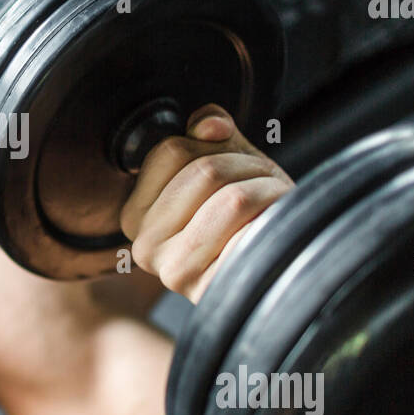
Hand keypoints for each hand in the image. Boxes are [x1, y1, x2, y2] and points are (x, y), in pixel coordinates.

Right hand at [119, 104, 293, 302]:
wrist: (278, 271)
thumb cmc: (247, 216)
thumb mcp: (225, 163)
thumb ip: (209, 134)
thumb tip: (209, 125)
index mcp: (135, 213)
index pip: (171, 150)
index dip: (215, 144)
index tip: (235, 161)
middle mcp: (144, 244)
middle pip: (204, 170)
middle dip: (248, 165)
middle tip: (265, 181)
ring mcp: (175, 270)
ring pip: (231, 198)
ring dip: (268, 189)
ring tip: (273, 201)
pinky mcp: (212, 289)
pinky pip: (252, 231)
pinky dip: (275, 218)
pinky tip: (274, 229)